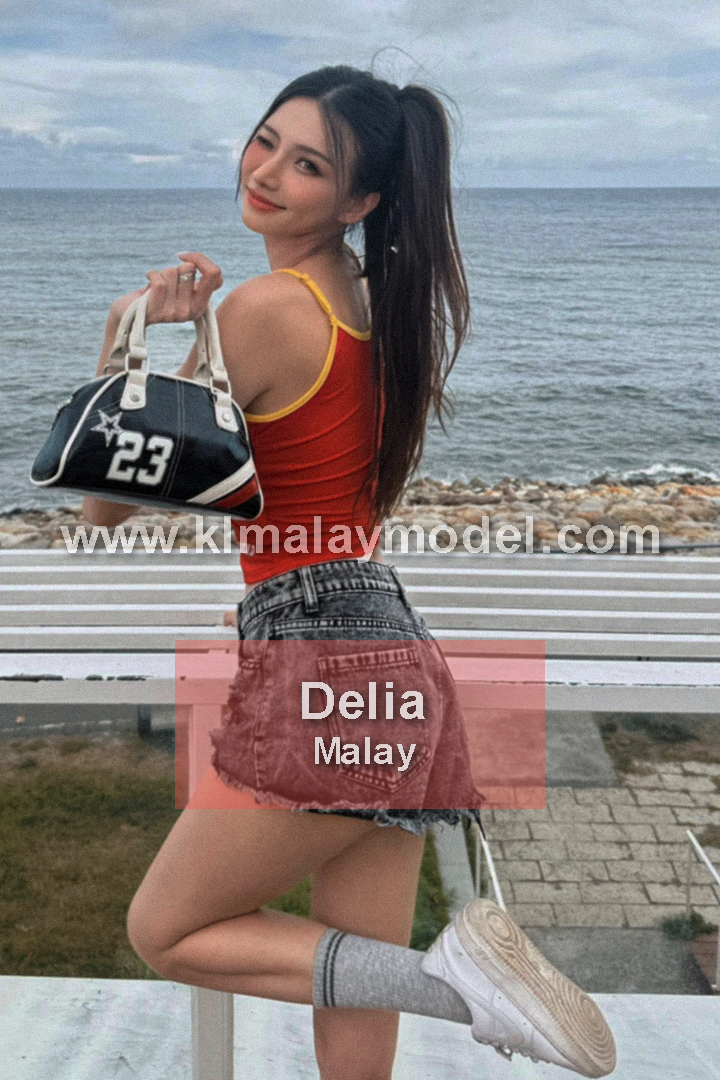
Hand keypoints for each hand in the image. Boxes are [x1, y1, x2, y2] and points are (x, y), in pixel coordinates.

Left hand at [106, 252, 222, 330]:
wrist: (128, 314)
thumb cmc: (153, 294)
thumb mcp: (177, 285)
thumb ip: (192, 275)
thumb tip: (193, 262)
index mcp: (200, 305)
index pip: (215, 275)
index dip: (201, 259)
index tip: (185, 257)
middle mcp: (191, 312)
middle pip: (188, 268)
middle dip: (174, 268)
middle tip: (165, 284)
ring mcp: (174, 314)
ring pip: (172, 272)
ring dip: (160, 273)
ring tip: (155, 288)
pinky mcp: (157, 312)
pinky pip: (159, 281)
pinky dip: (151, 274)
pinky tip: (148, 280)